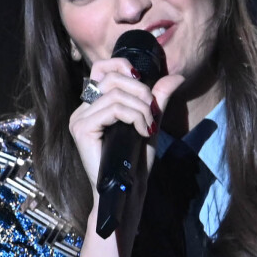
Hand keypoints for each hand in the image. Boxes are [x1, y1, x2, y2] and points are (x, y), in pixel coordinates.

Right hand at [69, 57, 183, 199]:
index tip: (143, 83)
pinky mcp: (82, 129)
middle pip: (112, 78)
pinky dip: (134, 116)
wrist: (128, 191)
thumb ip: (158, 99)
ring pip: (116, 95)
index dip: (122, 66)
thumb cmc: (135, 161)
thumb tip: (177, 76)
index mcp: (94, 105)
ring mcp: (79, 119)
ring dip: (141, 109)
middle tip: (152, 113)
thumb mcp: (150, 122)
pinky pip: (113, 109)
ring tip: (148, 127)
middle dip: (140, 91)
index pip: (102, 68)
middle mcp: (83, 109)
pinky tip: (142, 132)